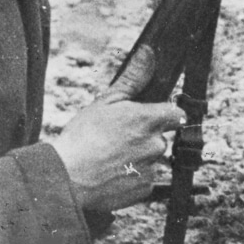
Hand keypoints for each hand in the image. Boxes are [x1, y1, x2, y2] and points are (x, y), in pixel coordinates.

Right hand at [49, 46, 185, 213]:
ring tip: (109, 159)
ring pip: (151, 160)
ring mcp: (152, 169)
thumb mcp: (105, 102)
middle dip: (144, 138)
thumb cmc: (82, 138)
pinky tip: (110, 174)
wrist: (67, 178)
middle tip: (116, 140)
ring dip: (136, 159)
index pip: (176, 114)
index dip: (165, 115)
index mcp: (148, 120)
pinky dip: (131, 178)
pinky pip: (143, 180)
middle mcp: (156, 144)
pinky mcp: (145, 189)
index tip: (150, 118)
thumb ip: (133, 79)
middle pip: (161, 138)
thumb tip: (149, 53)